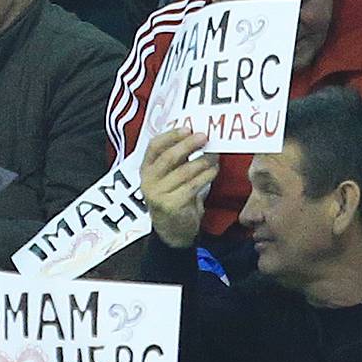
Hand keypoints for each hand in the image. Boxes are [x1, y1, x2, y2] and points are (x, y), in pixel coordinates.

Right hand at [140, 124, 217, 248]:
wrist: (172, 232)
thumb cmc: (173, 197)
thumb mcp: (168, 177)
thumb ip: (176, 159)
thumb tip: (196, 135)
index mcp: (146, 169)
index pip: (154, 146)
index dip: (171, 135)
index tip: (188, 128)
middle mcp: (148, 181)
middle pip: (169, 157)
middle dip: (188, 144)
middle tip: (205, 137)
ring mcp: (158, 195)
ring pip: (184, 171)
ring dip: (203, 160)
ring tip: (214, 154)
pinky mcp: (171, 206)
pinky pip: (193, 186)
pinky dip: (206, 175)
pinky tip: (214, 170)